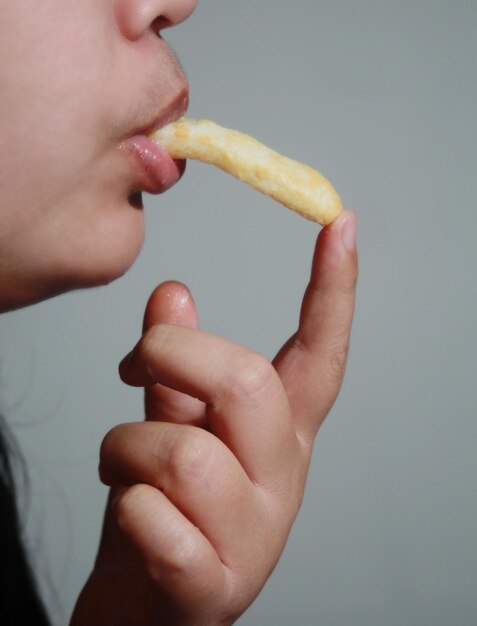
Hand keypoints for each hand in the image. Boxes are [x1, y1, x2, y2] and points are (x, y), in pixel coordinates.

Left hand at [71, 210, 357, 625]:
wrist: (148, 611)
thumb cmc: (166, 509)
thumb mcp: (176, 425)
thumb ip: (177, 368)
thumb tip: (173, 293)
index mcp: (282, 432)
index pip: (322, 353)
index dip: (334, 289)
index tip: (341, 224)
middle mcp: (283, 477)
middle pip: (247, 382)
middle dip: (171, 354)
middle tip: (133, 362)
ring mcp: (256, 536)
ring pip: (183, 451)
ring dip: (126, 447)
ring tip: (122, 466)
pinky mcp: (213, 585)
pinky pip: (154, 518)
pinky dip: (126, 506)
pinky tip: (134, 519)